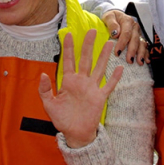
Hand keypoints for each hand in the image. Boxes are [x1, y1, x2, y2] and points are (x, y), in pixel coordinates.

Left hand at [38, 30, 122, 148]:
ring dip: (104, 56)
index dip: (68, 48)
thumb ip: (45, 90)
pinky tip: (120, 67)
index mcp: (68, 82)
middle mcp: (81, 82)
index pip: (68, 61)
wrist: (75, 134)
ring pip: (99, 68)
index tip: (68, 34)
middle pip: (86, 59)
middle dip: (88, 45)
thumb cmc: (62, 119)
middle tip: (92, 31)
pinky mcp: (100, 98)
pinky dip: (114, 77)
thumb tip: (43, 74)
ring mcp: (91, 88)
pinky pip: (108, 86)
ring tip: (110, 43)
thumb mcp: (49, 105)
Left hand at [101, 10, 148, 64]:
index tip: (117, 53)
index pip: (126, 33)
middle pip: (135, 40)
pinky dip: (146, 54)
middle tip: (129, 60)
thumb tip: (115, 33)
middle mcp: (135, 27)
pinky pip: (145, 46)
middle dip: (132, 51)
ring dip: (141, 53)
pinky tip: (146, 60)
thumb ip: (111, 24)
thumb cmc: (110, 18)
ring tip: (140, 62)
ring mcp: (138, 33)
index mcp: (127, 21)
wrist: (114, 16)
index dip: (122, 43)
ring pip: (142, 43)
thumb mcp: (108, 17)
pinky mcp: (139, 38)